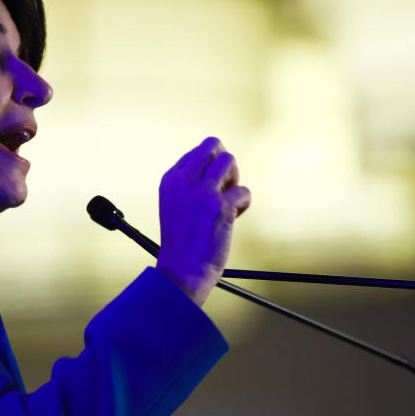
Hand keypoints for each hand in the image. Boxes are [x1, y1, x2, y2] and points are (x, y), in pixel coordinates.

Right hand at [156, 137, 250, 305]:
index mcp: (170, 180)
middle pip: (213, 145)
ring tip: (228, 200)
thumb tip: (218, 167)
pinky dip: (243, 204)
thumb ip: (190, 185)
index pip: (196, 153)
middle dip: (224, 163)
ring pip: (229, 160)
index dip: (209, 169)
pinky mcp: (220, 205)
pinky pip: (244, 191)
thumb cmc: (182, 242)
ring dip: (235, 179)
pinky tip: (232, 219)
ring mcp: (202, 191)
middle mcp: (184, 180)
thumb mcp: (176, 205)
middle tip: (223, 187)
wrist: (182, 270)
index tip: (208, 191)